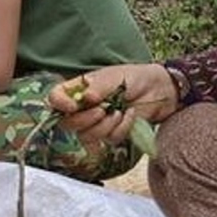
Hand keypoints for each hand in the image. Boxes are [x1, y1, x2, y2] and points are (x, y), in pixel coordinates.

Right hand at [46, 62, 176, 148]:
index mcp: (78, 89)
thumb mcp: (115, 77)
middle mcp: (83, 107)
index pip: (56, 98)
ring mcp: (96, 122)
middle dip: (85, 120)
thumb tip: (86, 97)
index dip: (59, 104)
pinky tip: (130, 115)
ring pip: (87, 136)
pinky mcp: (111, 133)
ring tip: (121, 111)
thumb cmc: (135, 78)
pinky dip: (121, 128)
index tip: (72, 106)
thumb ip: (99, 87)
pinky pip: (108, 139)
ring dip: (105, 126)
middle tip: (103, 110)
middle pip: (67, 123)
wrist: (160, 90)